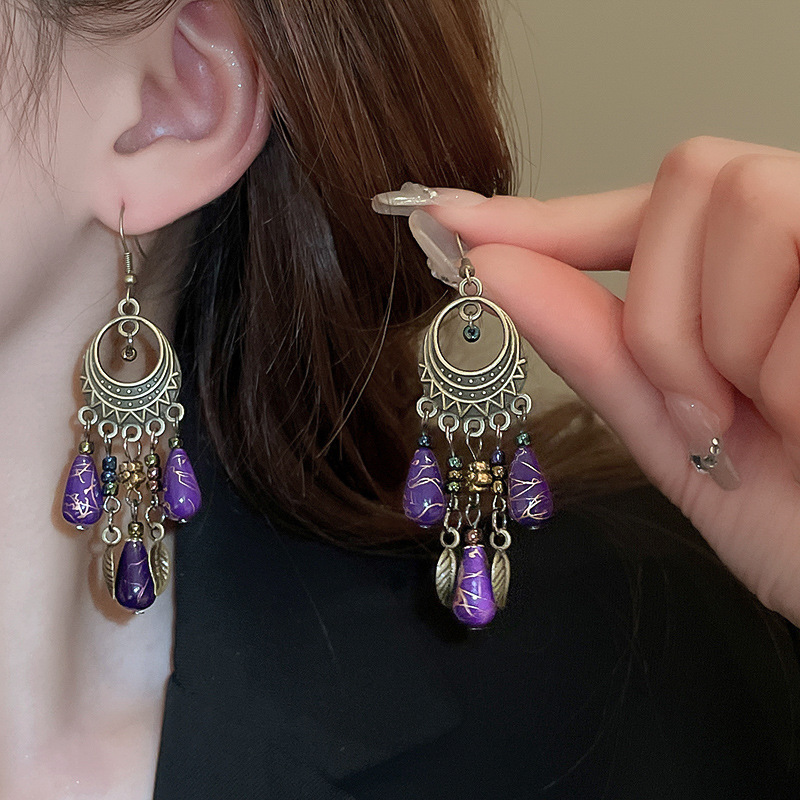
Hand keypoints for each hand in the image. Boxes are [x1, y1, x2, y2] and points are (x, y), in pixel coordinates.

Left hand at [373, 137, 799, 624]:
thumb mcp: (678, 437)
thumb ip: (595, 346)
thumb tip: (495, 268)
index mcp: (754, 278)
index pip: (638, 212)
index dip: (542, 216)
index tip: (455, 219)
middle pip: (693, 181)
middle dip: (665, 312)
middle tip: (703, 411)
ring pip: (743, 206)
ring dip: (720, 340)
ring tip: (769, 417)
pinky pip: (797, 260)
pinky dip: (779, 362)